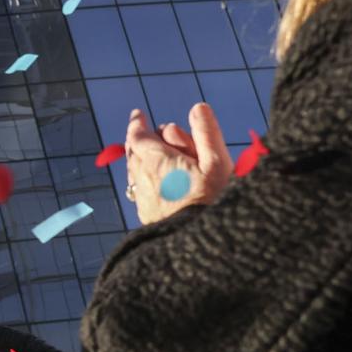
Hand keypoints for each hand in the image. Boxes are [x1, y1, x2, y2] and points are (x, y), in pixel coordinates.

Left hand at [125, 103, 231, 225]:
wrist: (196, 244)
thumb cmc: (211, 201)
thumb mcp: (217, 162)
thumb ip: (206, 132)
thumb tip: (198, 107)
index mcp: (156, 161)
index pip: (138, 135)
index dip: (137, 123)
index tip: (138, 114)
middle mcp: (142, 177)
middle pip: (135, 151)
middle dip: (143, 138)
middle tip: (153, 131)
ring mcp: (141, 196)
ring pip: (136, 170)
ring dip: (143, 158)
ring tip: (156, 154)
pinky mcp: (146, 212)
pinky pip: (140, 188)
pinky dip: (146, 177)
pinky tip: (158, 180)